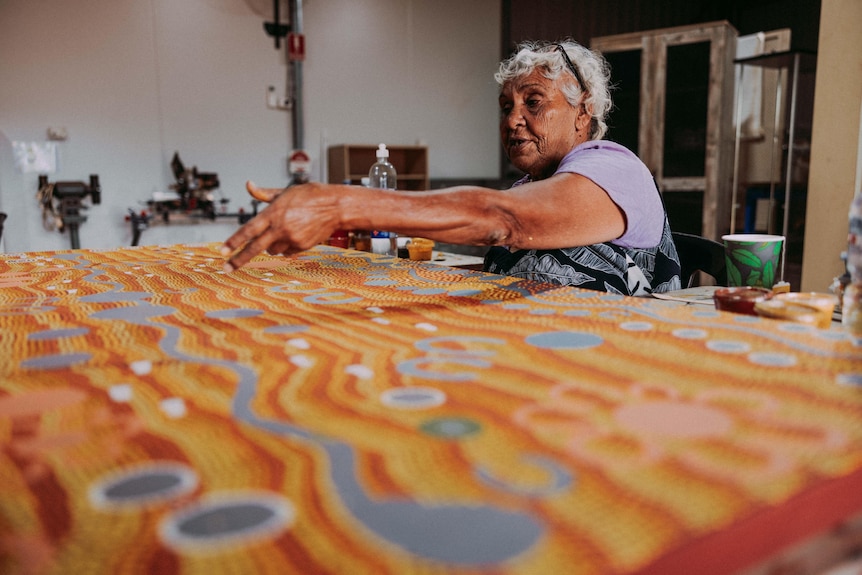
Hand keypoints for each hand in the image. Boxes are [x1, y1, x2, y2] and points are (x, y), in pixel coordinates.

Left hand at [220, 181, 339, 270]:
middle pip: (255, 248)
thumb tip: (248, 185)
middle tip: (226, 268)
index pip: (249, 229)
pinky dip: (285, 246)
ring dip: (270, 245)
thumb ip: (264, 193)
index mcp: (274, 213)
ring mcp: (292, 238)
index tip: (223, 251)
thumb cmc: (310, 195)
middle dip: (239, 260)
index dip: (234, 241)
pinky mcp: (301, 246)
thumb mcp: (285, 191)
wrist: (336, 207)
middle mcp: (280, 227)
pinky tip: (295, 234)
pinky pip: (286, 251)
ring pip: (271, 250)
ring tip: (281, 232)